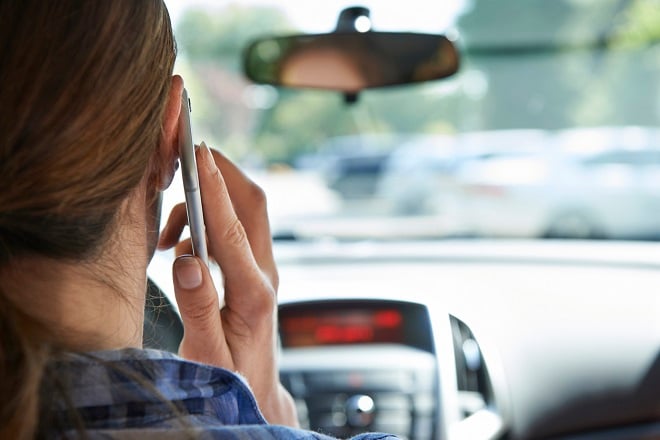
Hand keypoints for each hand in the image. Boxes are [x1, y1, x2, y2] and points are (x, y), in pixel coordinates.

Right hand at [158, 143, 297, 426]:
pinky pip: (235, 230)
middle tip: (183, 162)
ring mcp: (263, 269)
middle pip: (252, 205)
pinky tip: (181, 250)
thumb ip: (198, 306)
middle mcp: (266, 273)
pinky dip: (207, 224)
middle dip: (221, 173)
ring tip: (167, 239)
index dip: (215, 189)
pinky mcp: (255, 270)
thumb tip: (185, 260)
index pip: (233, 229)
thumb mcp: (207, 351)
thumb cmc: (230, 378)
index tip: (198, 154)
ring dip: (204, 207)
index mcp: (255, 293)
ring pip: (243, 213)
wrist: (257, 390)